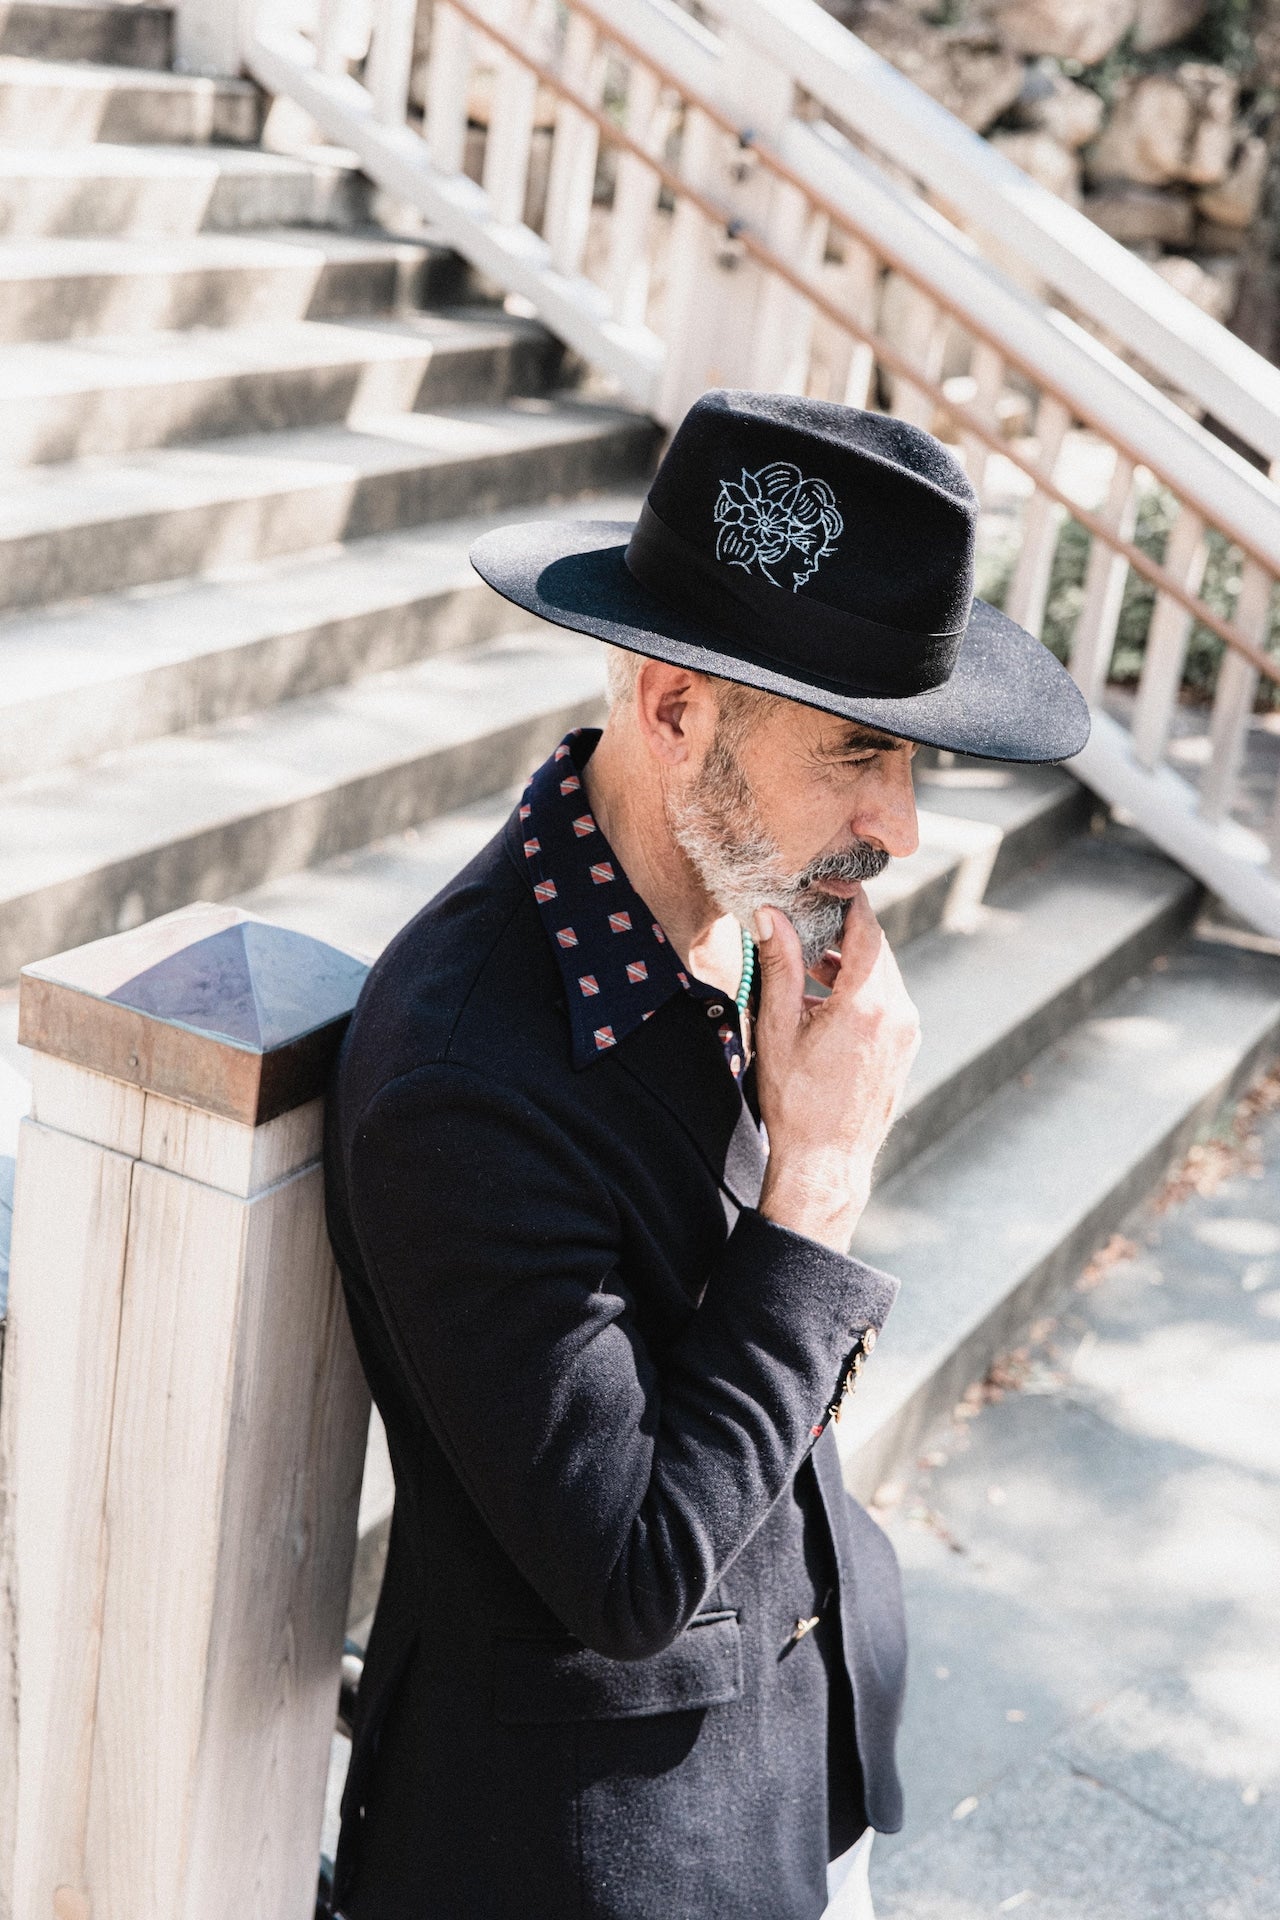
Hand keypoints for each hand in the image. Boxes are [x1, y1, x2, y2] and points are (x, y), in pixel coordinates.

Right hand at [753, 893, 919, 1252]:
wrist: (825, 1162)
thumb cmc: (795, 1099)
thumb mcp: (778, 1027)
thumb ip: (780, 965)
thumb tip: (771, 914)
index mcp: (868, 1002)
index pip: (865, 926)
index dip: (845, 898)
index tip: (822, 883)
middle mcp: (898, 1012)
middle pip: (876, 948)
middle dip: (842, 930)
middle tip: (806, 918)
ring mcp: (907, 1032)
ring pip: (882, 974)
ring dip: (848, 962)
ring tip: (808, 966)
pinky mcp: (905, 1048)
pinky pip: (886, 1002)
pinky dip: (859, 990)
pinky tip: (825, 1002)